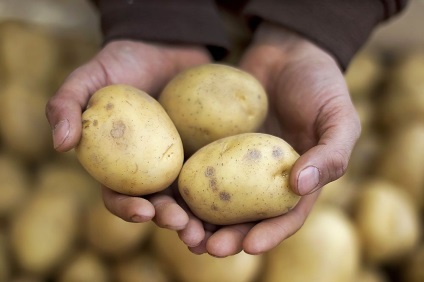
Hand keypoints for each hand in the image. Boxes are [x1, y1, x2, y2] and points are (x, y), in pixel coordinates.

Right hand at [45, 40, 210, 223]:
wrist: (162, 45)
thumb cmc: (121, 63)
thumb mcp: (88, 78)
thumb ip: (66, 105)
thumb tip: (60, 144)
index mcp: (119, 164)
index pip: (119, 195)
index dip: (128, 208)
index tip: (144, 211)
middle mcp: (151, 168)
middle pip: (159, 203)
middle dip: (169, 220)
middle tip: (184, 227)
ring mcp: (181, 160)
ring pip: (190, 197)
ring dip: (197, 218)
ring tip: (208, 230)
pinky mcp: (206, 149)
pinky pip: (215, 171)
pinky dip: (222, 190)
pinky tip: (234, 202)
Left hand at [176, 23, 360, 255]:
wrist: (287, 52)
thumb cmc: (320, 84)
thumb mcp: (339, 117)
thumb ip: (330, 152)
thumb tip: (301, 186)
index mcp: (295, 181)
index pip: (284, 217)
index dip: (268, 234)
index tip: (249, 247)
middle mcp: (262, 178)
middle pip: (244, 217)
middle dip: (227, 237)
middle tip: (208, 248)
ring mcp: (235, 162)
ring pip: (216, 199)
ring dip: (199, 220)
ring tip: (182, 231)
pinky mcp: (213, 143)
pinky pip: (198, 165)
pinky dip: (184, 183)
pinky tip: (167, 194)